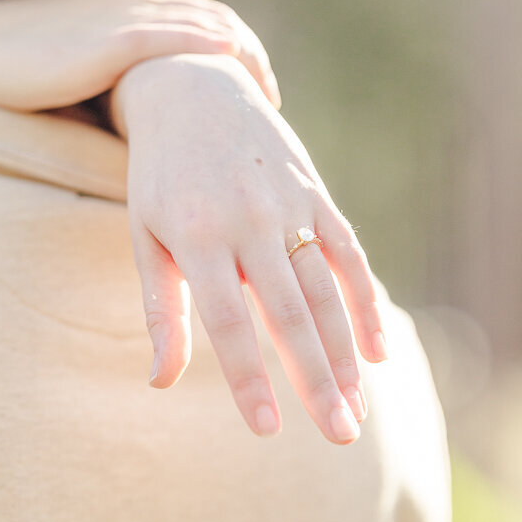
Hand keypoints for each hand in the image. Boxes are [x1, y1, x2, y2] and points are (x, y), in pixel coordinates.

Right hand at [0, 0, 279, 163]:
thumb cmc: (16, 82)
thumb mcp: (80, 82)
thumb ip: (121, 98)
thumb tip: (148, 143)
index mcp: (129, 18)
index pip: (204, 25)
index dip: (240, 57)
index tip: (259, 98)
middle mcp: (134, 10)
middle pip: (216, 23)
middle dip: (252, 61)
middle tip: (273, 106)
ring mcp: (122, 20)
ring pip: (203, 27)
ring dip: (242, 59)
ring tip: (267, 105)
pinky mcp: (106, 39)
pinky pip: (172, 39)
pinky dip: (208, 49)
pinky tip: (233, 69)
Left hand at [112, 54, 387, 444]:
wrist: (192, 88)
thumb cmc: (159, 178)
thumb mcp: (145, 239)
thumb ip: (161, 311)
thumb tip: (159, 382)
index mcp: (197, 237)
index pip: (227, 324)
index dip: (249, 380)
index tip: (268, 430)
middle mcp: (248, 221)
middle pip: (290, 314)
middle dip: (317, 379)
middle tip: (340, 433)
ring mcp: (288, 205)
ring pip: (326, 291)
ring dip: (345, 353)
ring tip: (357, 408)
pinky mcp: (315, 194)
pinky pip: (349, 254)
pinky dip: (365, 301)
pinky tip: (377, 351)